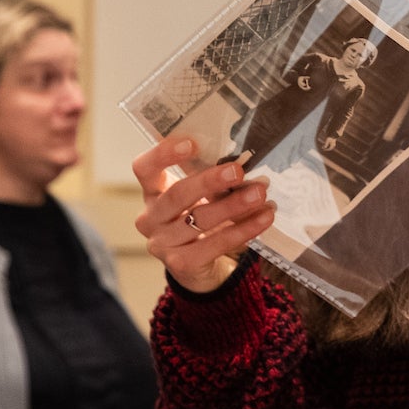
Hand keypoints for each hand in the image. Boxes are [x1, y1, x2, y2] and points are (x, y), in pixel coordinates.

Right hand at [133, 138, 276, 293]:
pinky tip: (264, 218)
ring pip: (198, 220)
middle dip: (208, 181)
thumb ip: (212, 182)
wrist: (200, 266)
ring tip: (259, 194)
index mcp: (153, 193)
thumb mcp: (201, 198)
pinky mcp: (180, 264)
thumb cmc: (200, 220)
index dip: (163, 154)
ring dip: (233, 206)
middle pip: (176, 195)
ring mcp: (162, 243)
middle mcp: (151, 218)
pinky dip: (243, 230)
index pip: (144, 169)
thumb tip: (246, 166)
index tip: (191, 143)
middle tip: (237, 170)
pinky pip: (216, 244)